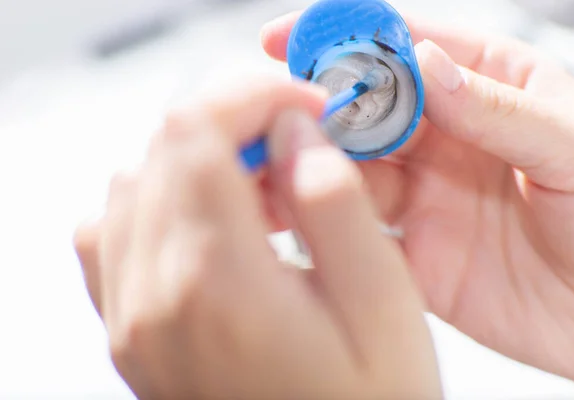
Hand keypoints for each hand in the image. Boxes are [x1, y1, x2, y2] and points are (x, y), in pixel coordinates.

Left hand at [73, 79, 440, 398]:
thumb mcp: (384, 306)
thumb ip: (334, 204)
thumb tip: (292, 130)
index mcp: (217, 284)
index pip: (197, 131)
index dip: (251, 96)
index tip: (303, 105)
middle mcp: (152, 298)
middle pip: (163, 146)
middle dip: (232, 120)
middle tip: (292, 140)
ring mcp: (131, 318)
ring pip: (135, 179)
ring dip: (198, 156)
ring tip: (261, 184)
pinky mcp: (130, 330)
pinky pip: (114, 231)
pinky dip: (158, 198)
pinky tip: (210, 219)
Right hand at [261, 11, 573, 388]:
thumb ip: (500, 109)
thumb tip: (427, 65)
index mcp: (487, 87)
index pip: (408, 47)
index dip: (349, 37)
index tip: (291, 36)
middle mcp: (445, 137)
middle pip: (366, 107)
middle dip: (321, 106)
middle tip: (284, 114)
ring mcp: (423, 194)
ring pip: (350, 168)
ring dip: (312, 163)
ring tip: (278, 164)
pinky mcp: (411, 251)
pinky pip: (356, 231)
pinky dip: (324, 222)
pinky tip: (298, 214)